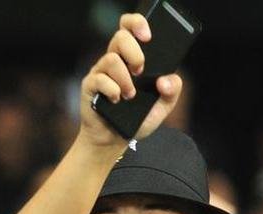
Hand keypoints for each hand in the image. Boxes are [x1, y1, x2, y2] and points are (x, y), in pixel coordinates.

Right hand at [78, 13, 182, 147]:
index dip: (137, 23)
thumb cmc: (135, 120)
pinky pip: (99, 79)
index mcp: (132, 58)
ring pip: (111, 59)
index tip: (149, 36)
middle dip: (135, 52)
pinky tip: (117, 100)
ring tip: (130, 95)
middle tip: (141, 70)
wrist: (114, 140)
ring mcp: (100, 73)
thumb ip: (172, 90)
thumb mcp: (162, 106)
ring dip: (125, 78)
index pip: (130, 28)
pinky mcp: (90, 86)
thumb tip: (166, 79)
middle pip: (120, 37)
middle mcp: (115, 61)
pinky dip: (112, 89)